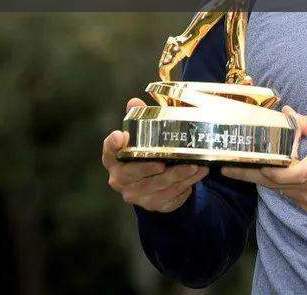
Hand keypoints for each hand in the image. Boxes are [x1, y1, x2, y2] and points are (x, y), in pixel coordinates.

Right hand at [102, 98, 208, 212]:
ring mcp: (137, 195)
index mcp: (114, 160)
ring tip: (198, 165)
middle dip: (160, 167)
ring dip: (180, 176)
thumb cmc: (144, 154)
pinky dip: (186, 186)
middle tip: (178, 160)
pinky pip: (172, 197)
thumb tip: (134, 102)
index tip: (119, 136)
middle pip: (138, 174)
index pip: (108, 151)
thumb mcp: (140, 138)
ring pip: (160, 187)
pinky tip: (198, 175)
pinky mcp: (154, 205)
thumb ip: (139, 120)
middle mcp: (121, 180)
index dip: (112, 144)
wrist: (150, 184)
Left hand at [221, 107, 306, 214]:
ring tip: (245, 169)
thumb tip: (287, 114)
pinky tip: (274, 174)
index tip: (243, 160)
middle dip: (248, 176)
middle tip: (226, 170)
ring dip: (264, 179)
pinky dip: (281, 185)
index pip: (280, 174)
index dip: (261, 168)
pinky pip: (290, 195)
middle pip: (272, 184)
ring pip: (280, 190)